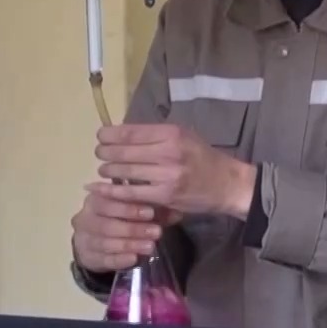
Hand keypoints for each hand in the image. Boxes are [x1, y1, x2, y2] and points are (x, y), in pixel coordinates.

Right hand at [72, 190, 182, 273]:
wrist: (96, 240)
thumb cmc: (120, 217)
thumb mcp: (135, 210)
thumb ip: (153, 209)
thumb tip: (176, 213)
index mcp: (95, 199)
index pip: (108, 201)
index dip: (129, 208)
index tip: (151, 213)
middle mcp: (84, 217)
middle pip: (106, 224)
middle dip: (133, 228)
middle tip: (156, 232)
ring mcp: (83, 238)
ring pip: (105, 242)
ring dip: (129, 244)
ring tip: (150, 246)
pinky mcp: (87, 257)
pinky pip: (103, 259)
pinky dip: (119, 259)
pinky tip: (133, 259)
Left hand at [91, 123, 255, 218]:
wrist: (227, 184)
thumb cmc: (203, 157)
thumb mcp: (185, 137)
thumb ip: (157, 136)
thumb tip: (122, 134)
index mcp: (173, 133)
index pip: (131, 132)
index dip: (109, 135)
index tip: (101, 136)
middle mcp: (169, 152)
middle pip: (123, 151)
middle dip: (105, 152)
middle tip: (100, 154)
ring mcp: (166, 175)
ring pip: (124, 171)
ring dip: (108, 170)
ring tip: (105, 169)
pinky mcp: (164, 195)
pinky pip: (131, 193)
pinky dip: (113, 190)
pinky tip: (103, 188)